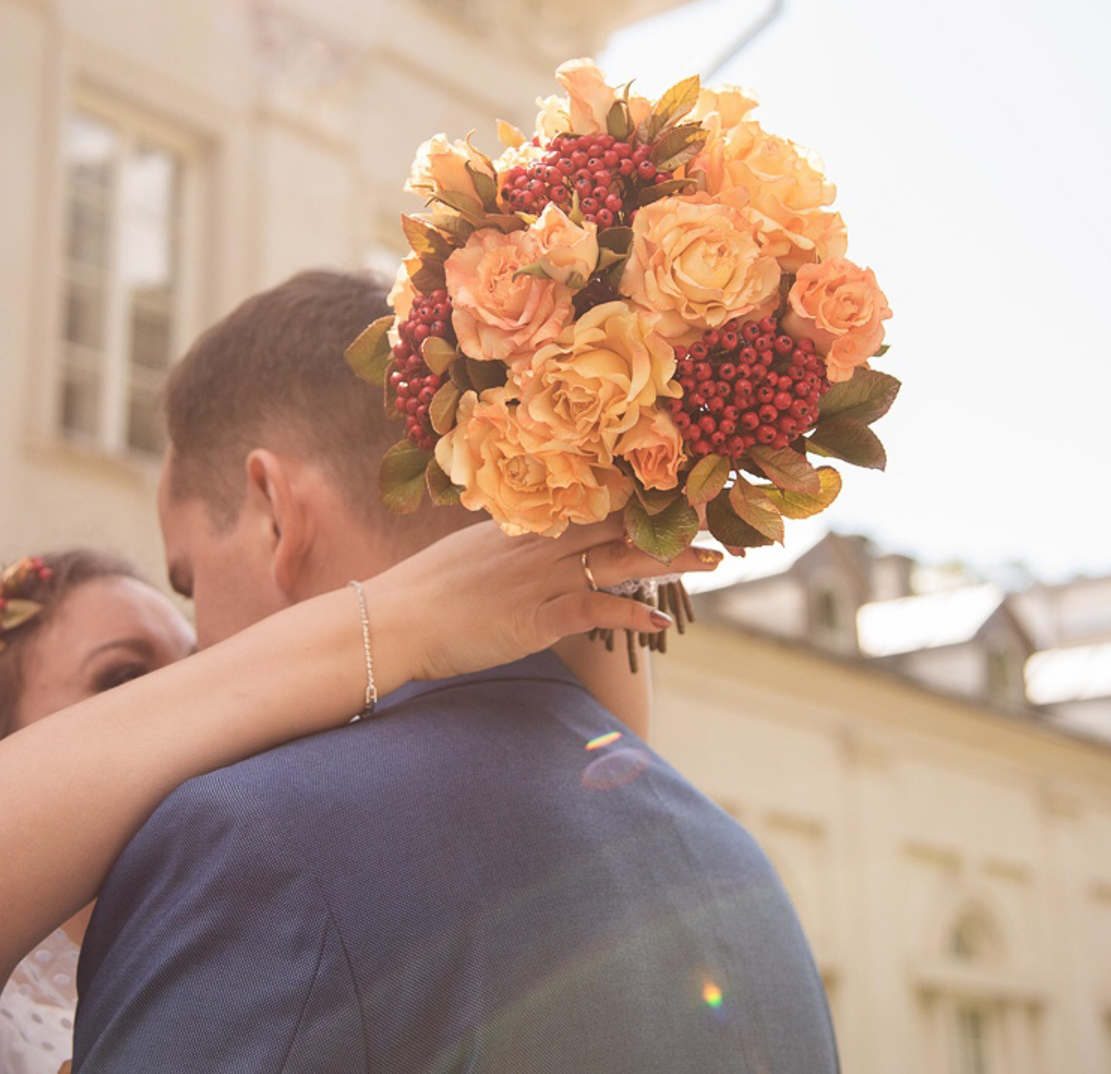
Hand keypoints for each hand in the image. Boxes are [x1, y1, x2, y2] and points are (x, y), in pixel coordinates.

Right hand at [366, 518, 722, 682]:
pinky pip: (593, 609)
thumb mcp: (470, 555)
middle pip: (617, 525)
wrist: (394, 620)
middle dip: (670, 521)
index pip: (592, 501)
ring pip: (618, 561)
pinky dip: (630, 615)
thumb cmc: (426, 593)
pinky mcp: (535, 618)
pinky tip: (661, 623)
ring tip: (714, 560)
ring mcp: (538, 580)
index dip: (640, 496)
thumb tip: (534, 545)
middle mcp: (539, 545)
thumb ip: (508, 547)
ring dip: (670, 561)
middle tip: (717, 515)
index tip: (679, 487)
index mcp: (525, 526)